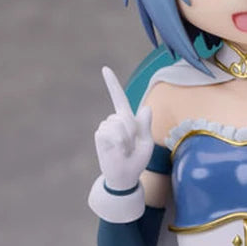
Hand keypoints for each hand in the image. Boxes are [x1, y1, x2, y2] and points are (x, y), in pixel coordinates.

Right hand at [94, 67, 152, 190]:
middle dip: (132, 131)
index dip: (112, 84)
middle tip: (131, 146)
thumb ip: (145, 126)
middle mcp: (114, 121)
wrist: (124, 176)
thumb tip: (146, 108)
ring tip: (124, 149)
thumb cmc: (137, 161)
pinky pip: (112, 132)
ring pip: (118, 124)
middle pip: (125, 116)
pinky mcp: (100, 135)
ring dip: (126, 139)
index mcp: (127, 120)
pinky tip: (118, 151)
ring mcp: (105, 127)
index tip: (104, 68)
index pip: (119, 98)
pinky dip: (119, 143)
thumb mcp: (146, 143)